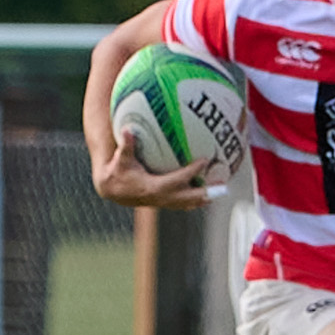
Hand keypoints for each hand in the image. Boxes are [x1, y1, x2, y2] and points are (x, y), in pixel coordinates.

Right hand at [93, 130, 210, 210]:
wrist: (113, 191)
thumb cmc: (118, 172)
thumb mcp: (122, 158)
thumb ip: (126, 145)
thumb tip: (127, 129)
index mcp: (154, 187)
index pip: (177, 179)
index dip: (191, 171)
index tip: (204, 161)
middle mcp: (161, 198)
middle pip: (188, 197)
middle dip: (204, 192)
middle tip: (221, 186)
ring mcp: (163, 203)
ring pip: (187, 203)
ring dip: (203, 199)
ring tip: (219, 193)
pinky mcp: (163, 203)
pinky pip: (183, 204)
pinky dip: (195, 201)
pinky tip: (206, 197)